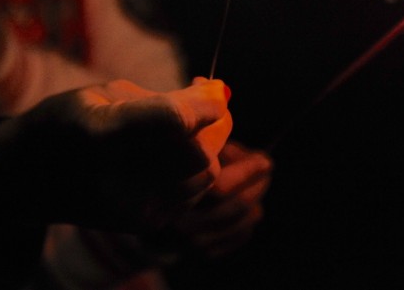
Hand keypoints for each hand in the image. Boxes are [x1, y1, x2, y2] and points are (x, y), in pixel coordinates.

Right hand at [0, 77, 231, 232]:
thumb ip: (165, 98)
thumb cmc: (70, 121)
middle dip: (213, 123)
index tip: (215, 89)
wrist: (31, 175)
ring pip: (205, 173)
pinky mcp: (144, 223)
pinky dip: (194, 167)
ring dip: (206, 145)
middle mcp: (116, 176)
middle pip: (199, 150)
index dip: (204, 105)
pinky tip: (173, 150)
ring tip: (186, 125)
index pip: (174, 120)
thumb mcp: (107, 93)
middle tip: (206, 101)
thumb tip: (219, 93)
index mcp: (101, 130)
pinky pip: (194, 191)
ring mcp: (132, 206)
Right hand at [150, 140, 272, 259]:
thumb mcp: (182, 150)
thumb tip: (250, 156)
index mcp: (172, 196)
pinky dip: (248, 217)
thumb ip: (209, 148)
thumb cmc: (166, 168)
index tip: (264, 160)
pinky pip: (242, 234)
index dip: (248, 171)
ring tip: (251, 183)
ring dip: (255, 198)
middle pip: (239, 204)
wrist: (138, 210)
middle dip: (258, 182)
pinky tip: (242, 203)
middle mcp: (183, 226)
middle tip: (264, 166)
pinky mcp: (203, 254)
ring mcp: (194, 244)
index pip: (222, 187)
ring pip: (245, 220)